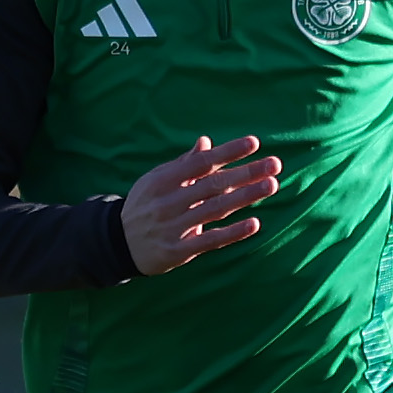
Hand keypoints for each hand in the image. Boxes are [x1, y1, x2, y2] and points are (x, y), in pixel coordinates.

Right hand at [121, 135, 279, 274]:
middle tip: (275, 164)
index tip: (254, 143)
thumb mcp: (156, 180)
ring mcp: (174, 227)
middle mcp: (169, 202)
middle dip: (246, 173)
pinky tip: (254, 224)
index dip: (228, 152)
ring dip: (246, 197)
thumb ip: (183, 164)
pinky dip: (233, 232)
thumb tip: (206, 142)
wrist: (117, 244)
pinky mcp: (179, 250)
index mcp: (163, 180)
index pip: (202, 163)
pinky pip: (210, 240)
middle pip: (214, 185)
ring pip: (216, 210)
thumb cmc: (144, 206)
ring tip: (271, 185)